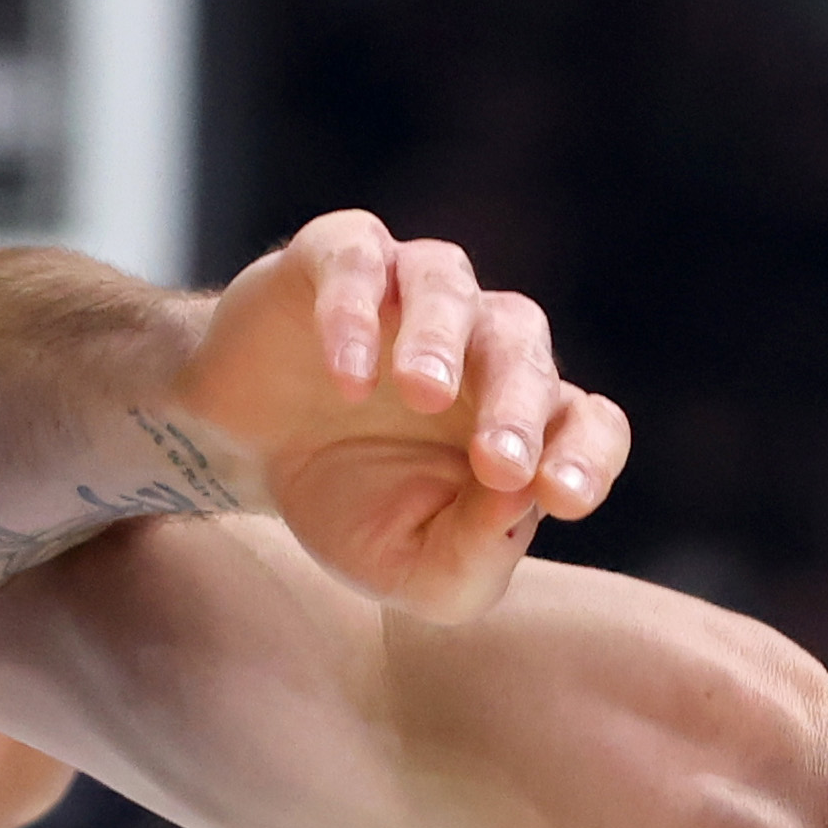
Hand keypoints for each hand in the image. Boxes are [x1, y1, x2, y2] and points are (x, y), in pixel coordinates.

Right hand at [173, 212, 630, 621]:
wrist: (240, 452)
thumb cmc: (348, 504)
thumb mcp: (410, 570)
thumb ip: (473, 556)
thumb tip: (521, 503)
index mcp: (518, 418)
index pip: (587, 422)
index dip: (587, 455)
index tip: (561, 499)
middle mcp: (477, 342)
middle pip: (522, 348)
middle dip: (518, 407)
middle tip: (500, 464)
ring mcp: (408, 292)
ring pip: (448, 284)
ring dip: (443, 338)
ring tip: (424, 392)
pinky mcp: (337, 258)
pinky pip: (359, 260)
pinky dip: (355, 312)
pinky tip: (348, 377)